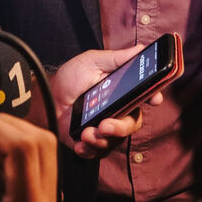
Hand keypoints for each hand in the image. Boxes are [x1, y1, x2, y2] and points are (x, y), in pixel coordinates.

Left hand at [50, 47, 164, 158]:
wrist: (47, 97)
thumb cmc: (70, 78)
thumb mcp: (93, 62)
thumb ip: (116, 58)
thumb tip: (140, 49)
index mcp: (122, 91)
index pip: (144, 96)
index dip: (153, 97)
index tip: (154, 99)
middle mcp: (117, 111)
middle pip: (132, 124)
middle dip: (121, 128)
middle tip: (105, 125)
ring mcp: (104, 128)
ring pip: (115, 141)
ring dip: (102, 140)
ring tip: (86, 133)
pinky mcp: (90, 142)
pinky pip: (97, 152)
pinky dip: (89, 150)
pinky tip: (81, 143)